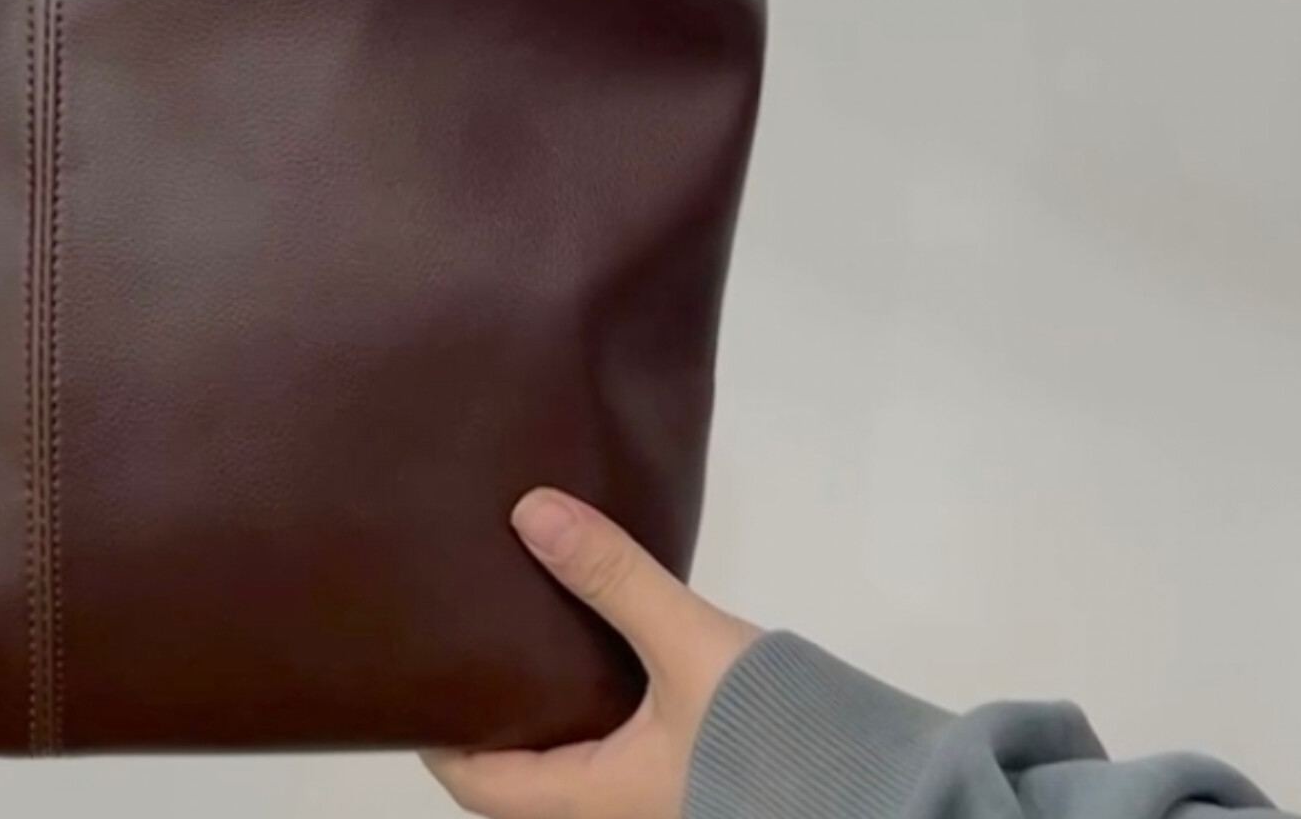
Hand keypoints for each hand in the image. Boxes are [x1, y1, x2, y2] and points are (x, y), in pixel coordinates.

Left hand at [423, 490, 760, 818]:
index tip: (413, 676)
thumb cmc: (783, 740)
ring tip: (526, 626)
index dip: (441, 738)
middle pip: (526, 775)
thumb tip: (531, 513)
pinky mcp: (700, 781)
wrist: (886, 793)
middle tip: (466, 635)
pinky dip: (598, 704)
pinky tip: (604, 647)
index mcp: (596, 802)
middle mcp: (619, 813)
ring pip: (576, 760)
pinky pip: (622, 748)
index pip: (483, 786)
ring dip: (551, 705)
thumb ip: (615, 577)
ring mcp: (659, 801)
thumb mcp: (689, 644)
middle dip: (495, 712)